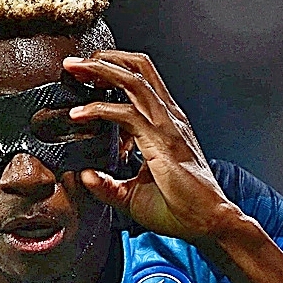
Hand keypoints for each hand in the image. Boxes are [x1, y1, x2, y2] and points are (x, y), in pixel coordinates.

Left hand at [63, 51, 233, 242]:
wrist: (208, 222)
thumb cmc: (180, 208)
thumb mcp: (133, 195)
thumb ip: (108, 185)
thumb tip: (85, 176)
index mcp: (166, 124)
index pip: (141, 81)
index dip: (113, 71)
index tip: (85, 77)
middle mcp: (169, 118)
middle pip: (138, 69)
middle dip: (104, 60)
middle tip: (74, 64)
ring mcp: (167, 126)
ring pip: (133, 81)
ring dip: (100, 71)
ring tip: (75, 69)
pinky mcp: (162, 142)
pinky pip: (126, 114)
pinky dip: (99, 109)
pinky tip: (79, 114)